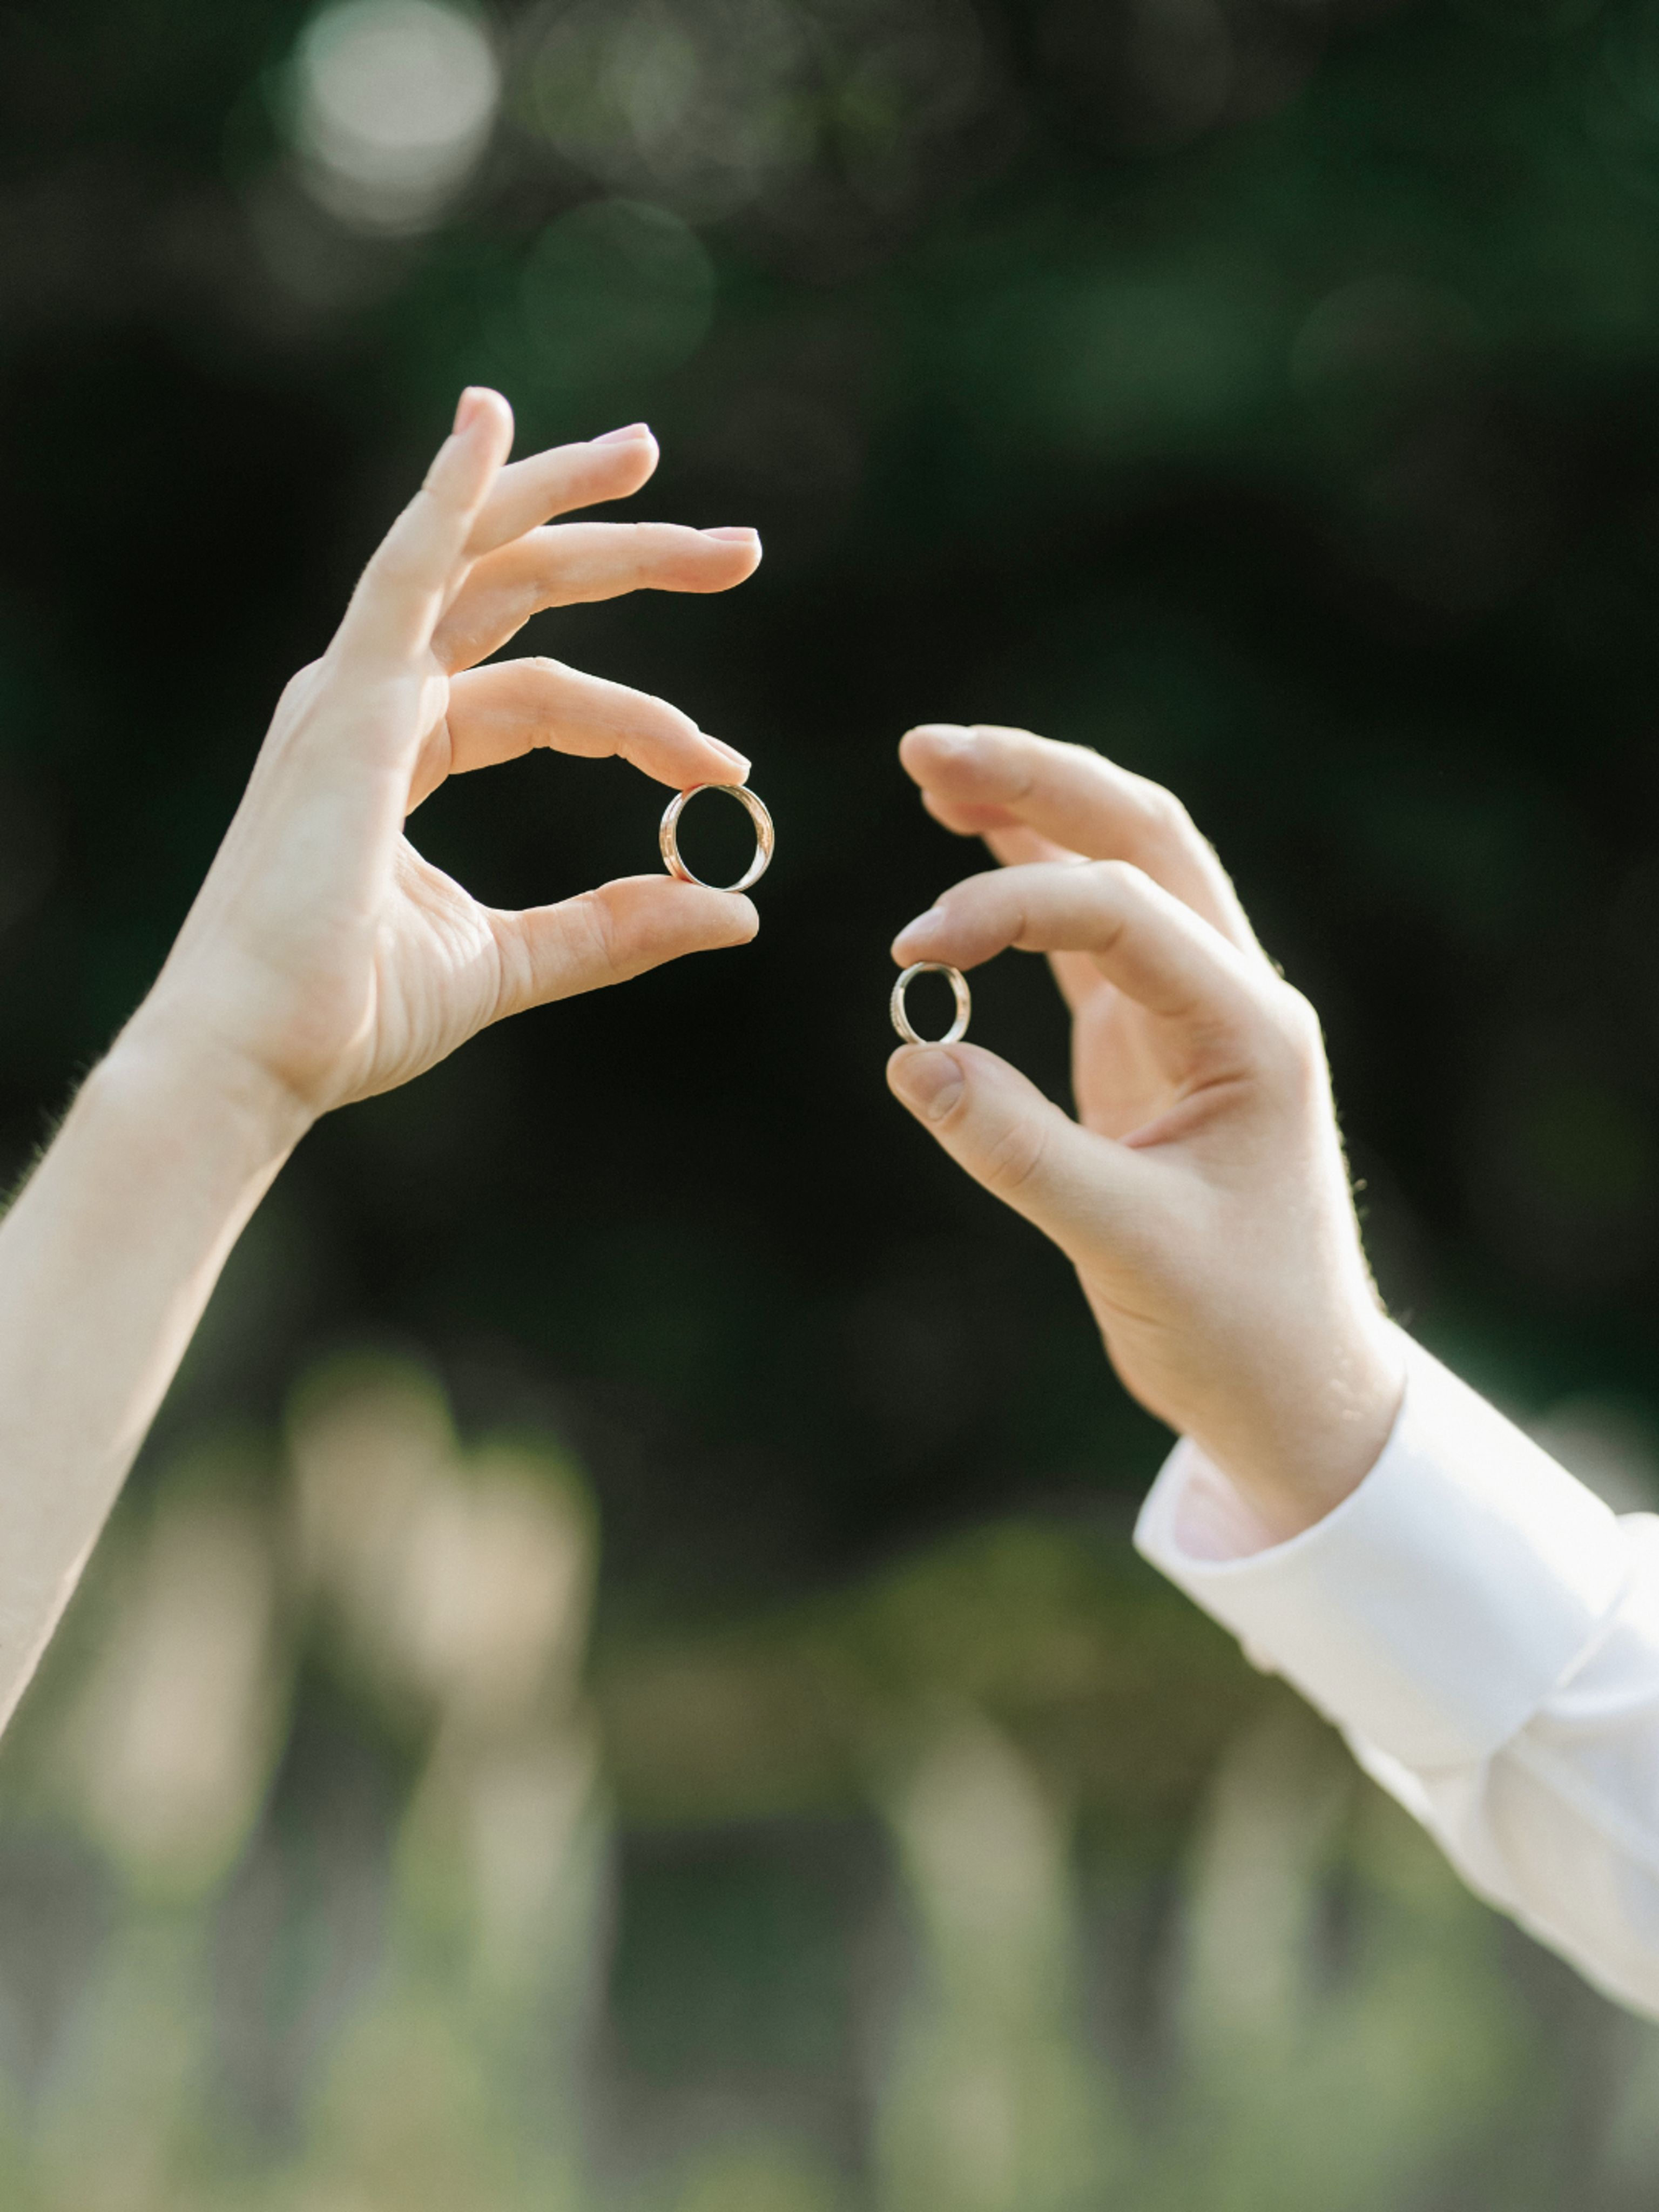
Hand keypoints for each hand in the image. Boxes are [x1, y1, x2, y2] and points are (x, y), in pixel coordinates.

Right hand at [127, 390, 761, 1134]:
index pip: (546, 695)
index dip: (647, 723)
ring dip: (566, 504)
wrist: (262, 1055)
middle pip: (518, 594)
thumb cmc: (354, 1015)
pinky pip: (406, 574)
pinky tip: (486, 424)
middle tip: (738, 549)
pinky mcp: (347, 706)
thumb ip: (616, 926)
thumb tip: (738, 913)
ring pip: (479, 564)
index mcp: (401, 750)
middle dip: (627, 557)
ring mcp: (354, 694)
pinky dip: (445, 498)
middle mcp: (375, 700)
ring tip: (653, 456)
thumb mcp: (514, 959)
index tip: (729, 769)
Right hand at [887, 723, 1402, 1537]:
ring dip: (1035, 810)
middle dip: (1039, 782)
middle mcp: (1235, 998)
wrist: (1293, 1385)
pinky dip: (1032, 885)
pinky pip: (1096, 932)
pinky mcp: (1154, 1041)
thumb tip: (912, 1059)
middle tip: (926, 750)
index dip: (1007, 912)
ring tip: (933, 768)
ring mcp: (1196, 1013)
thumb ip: (1021, 1153)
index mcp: (1252, 1032)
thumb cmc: (1235, 1327)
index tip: (909, 957)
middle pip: (1143, 839)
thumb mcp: (1128, 1249)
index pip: (1122, 916)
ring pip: (1123, 868)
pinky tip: (973, 848)